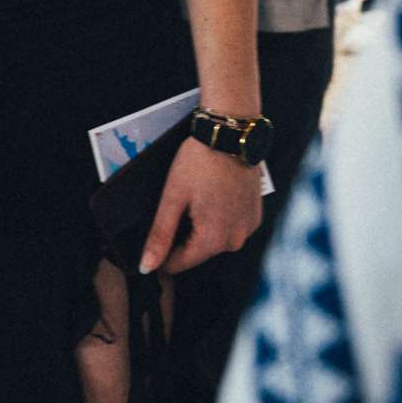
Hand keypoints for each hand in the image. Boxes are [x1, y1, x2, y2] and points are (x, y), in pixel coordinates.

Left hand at [137, 138, 263, 274]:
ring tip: (194, 199)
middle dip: (182, 236)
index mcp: (214, 240)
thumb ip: (160, 236)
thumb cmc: (199, 162)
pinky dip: (218, 218)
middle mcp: (236, 241)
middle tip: (176, 205)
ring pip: (214, 240)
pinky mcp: (255, 216)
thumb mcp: (173, 197)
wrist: (230, 135)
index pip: (178, 264)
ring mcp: (248, 228)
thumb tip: (147, 267)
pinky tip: (211, 198)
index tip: (154, 235)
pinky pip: (230, 227)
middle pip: (197, 252)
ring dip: (201, 227)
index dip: (161, 253)